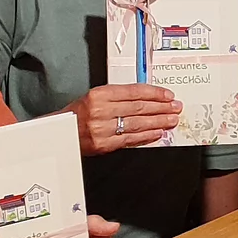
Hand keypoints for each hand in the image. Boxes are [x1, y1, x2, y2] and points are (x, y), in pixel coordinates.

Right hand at [66, 84, 181, 154]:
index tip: (168, 95)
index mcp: (99, 95)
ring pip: (137, 124)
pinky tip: (157, 133)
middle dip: (161, 108)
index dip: (154, 93)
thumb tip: (147, 98)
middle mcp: (101, 111)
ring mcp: (102, 129)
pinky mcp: (104, 144)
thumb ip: (118, 96)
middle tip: (175, 108)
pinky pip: (130, 139)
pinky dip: (146, 136)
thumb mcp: (95, 97)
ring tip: (171, 120)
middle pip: (138, 108)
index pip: (134, 92)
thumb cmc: (78, 113)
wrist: (61, 132)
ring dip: (158, 122)